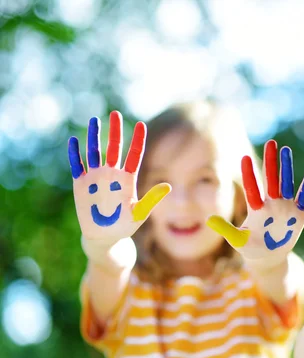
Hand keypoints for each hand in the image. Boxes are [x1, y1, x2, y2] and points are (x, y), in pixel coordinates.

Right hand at [68, 111, 170, 244]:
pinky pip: (77, 165)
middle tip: (115, 113)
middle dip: (116, 130)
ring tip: (94, 120)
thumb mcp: (140, 213)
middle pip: (115, 148)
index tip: (141, 125)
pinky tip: (74, 141)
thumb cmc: (125, 226)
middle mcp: (112, 174)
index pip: (134, 155)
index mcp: (128, 179)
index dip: (137, 140)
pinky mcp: (81, 184)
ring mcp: (96, 177)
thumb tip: (168, 186)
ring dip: (94, 136)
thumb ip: (152, 199)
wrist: (105, 238)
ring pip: (95, 152)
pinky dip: (75, 154)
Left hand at [207, 140, 303, 265]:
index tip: (243, 158)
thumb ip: (225, 230)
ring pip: (287, 183)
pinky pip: (303, 195)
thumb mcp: (237, 240)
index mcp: (256, 209)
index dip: (249, 174)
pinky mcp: (298, 213)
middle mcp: (271, 204)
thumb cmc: (250, 248)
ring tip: (286, 150)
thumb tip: (208, 220)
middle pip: (271, 179)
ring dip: (287, 167)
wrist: (269, 257)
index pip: (252, 188)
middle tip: (272, 142)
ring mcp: (285, 207)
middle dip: (272, 161)